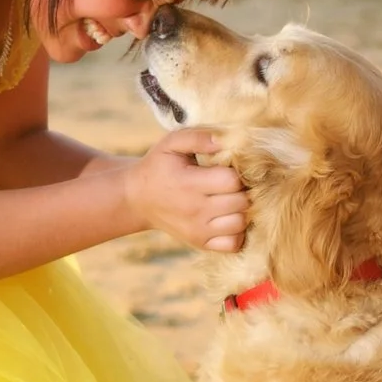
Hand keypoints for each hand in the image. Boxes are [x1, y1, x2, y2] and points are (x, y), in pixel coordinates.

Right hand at [125, 129, 248, 252]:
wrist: (138, 199)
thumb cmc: (159, 166)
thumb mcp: (172, 143)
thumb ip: (198, 137)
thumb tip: (225, 141)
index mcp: (188, 184)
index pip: (232, 180)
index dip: (237, 171)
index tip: (229, 167)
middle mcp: (194, 210)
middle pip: (241, 202)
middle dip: (243, 189)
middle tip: (233, 182)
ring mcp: (198, 230)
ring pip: (241, 223)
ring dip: (243, 210)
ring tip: (231, 198)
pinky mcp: (201, 243)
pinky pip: (233, 244)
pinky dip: (237, 232)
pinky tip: (228, 217)